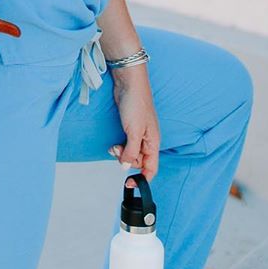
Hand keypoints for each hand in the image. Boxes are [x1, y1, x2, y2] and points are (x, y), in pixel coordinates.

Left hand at [107, 66, 159, 181]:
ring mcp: (139, 134)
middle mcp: (148, 141)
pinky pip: (125, 145)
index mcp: (153, 143)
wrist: (128, 84)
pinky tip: (114, 144)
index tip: (130, 184)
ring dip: (121, 154)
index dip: (142, 179)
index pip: (151, 168)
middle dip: (127, 161)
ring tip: (114, 147)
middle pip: (139, 162)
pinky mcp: (130, 128)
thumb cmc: (136, 103)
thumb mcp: (134, 132)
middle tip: (118, 151)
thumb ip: (131, 152)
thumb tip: (127, 168)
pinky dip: (119, 147)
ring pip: (131, 154)